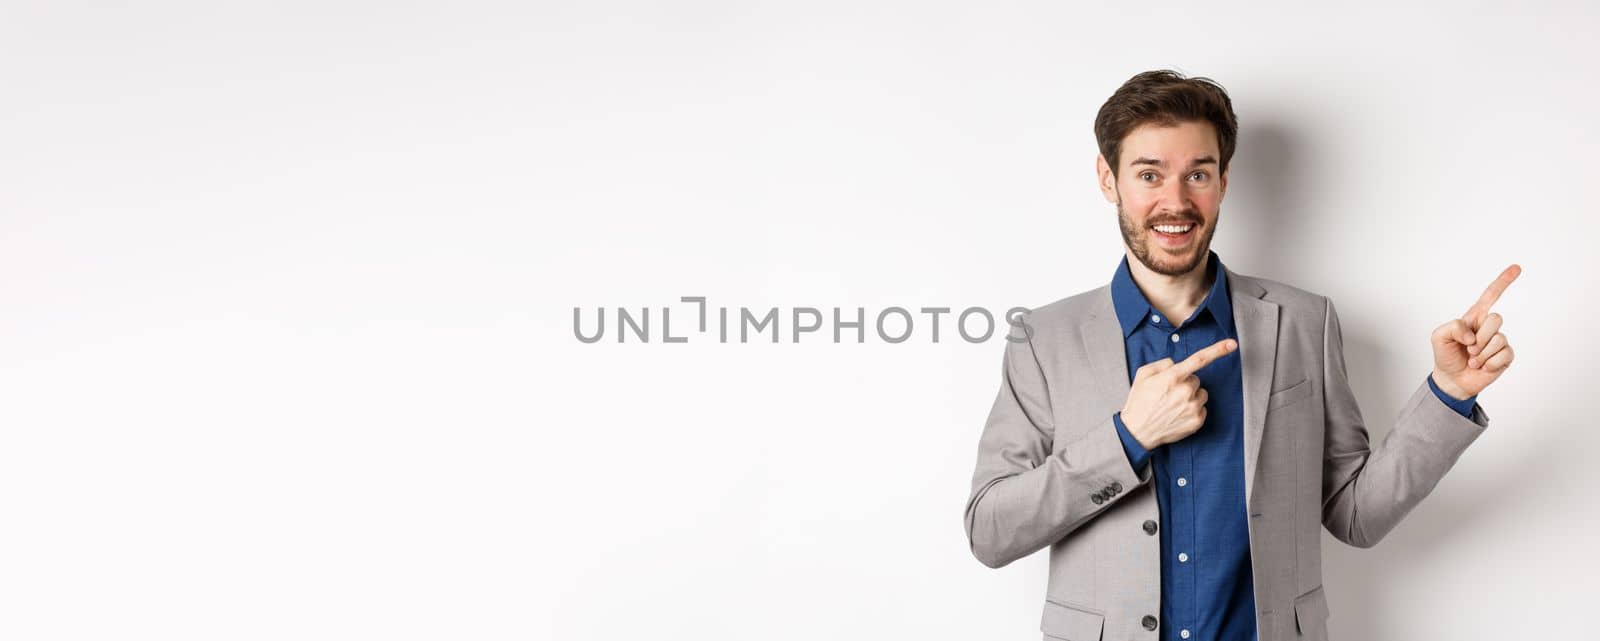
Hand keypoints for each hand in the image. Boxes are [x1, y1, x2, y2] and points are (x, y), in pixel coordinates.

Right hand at [1120, 337, 1237, 448]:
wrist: (1137, 432)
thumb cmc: (1139, 402)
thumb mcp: (1143, 375)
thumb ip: (1162, 364)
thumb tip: (1176, 364)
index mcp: (1173, 377)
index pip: (1199, 359)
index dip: (1218, 350)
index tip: (1232, 344)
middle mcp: (1185, 391)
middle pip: (1196, 379)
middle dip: (1186, 383)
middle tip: (1169, 393)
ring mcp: (1192, 407)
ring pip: (1201, 394)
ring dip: (1191, 396)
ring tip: (1173, 405)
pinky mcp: (1196, 421)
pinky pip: (1202, 408)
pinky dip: (1192, 410)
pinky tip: (1177, 414)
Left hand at [1431, 264, 1520, 399]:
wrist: (1452, 379)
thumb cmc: (1446, 355)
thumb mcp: (1438, 337)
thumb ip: (1453, 327)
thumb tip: (1473, 334)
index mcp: (1474, 317)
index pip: (1490, 296)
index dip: (1503, 281)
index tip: (1517, 267)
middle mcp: (1489, 327)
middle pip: (1497, 319)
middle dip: (1480, 336)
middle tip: (1469, 348)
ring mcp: (1499, 341)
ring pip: (1499, 339)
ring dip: (1481, 353)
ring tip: (1473, 359)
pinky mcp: (1506, 356)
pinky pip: (1504, 354)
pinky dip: (1489, 363)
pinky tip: (1482, 366)